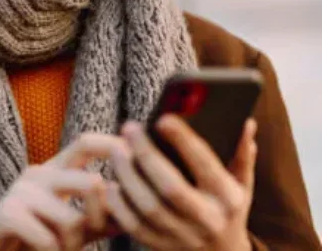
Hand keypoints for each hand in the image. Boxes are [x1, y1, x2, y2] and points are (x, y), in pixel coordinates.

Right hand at [0, 134, 125, 250]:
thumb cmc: (31, 239)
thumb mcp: (70, 227)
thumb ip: (99, 218)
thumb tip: (137, 212)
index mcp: (53, 172)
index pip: (85, 144)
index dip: (112, 146)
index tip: (132, 160)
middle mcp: (38, 174)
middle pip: (92, 183)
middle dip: (100, 218)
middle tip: (88, 236)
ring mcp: (21, 191)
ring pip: (73, 220)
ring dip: (71, 245)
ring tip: (58, 248)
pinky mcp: (7, 213)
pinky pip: (49, 239)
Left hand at [106, 116, 257, 249]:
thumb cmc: (227, 209)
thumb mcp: (242, 185)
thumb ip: (241, 154)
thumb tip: (246, 122)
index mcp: (228, 198)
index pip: (206, 166)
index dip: (184, 142)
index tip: (163, 118)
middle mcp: (207, 220)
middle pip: (171, 188)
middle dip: (147, 155)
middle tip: (130, 128)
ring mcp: (183, 236)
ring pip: (149, 207)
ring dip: (128, 176)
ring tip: (116, 149)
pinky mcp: (161, 247)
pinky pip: (134, 226)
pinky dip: (119, 205)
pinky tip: (110, 183)